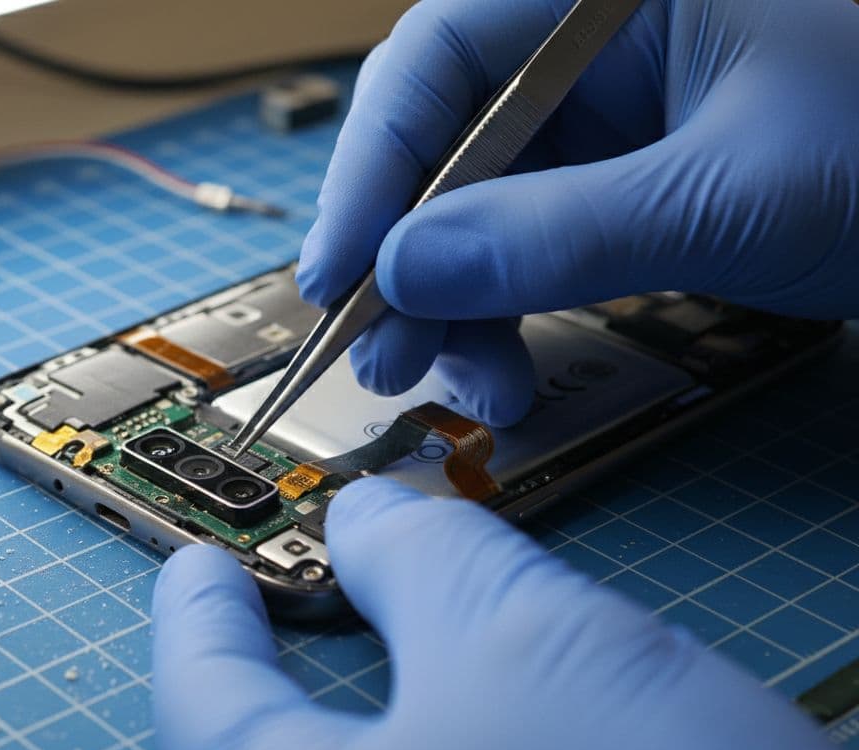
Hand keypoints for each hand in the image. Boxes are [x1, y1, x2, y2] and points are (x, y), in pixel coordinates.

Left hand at [151, 477, 844, 749]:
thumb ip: (420, 553)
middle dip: (279, 672)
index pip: (202, 708)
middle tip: (304, 595)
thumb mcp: (521, 632)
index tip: (201, 562)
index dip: (197, 616)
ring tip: (420, 645)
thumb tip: (372, 518)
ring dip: (377, 716)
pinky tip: (507, 725)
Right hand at [295, 0, 858, 425]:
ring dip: (457, 304)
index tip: (338, 279)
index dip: (368, 170)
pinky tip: (507, 367)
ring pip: (482, 203)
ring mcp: (613, 111)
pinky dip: (512, 307)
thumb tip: (400, 277)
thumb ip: (553, 234)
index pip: (436, 60)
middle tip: (385, 364)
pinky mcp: (632, 175)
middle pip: (446, 140)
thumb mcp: (729, 193)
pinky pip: (535, 237)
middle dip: (410, 260)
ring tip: (461, 390)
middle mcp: (591, 41)